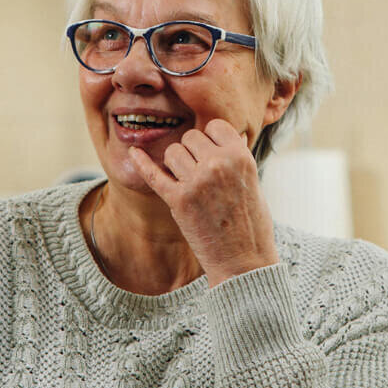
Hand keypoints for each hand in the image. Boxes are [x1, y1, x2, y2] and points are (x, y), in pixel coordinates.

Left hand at [128, 118, 278, 286]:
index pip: (214, 126)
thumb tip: (231, 133)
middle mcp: (218, 165)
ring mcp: (196, 182)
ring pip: (172, 152)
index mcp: (240, 157)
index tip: (210, 154)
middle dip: (192, 152)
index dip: (210, 139)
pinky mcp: (178, 201)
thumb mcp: (253, 183)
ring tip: (189, 183)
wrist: (243, 262)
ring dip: (176, 164)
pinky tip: (133, 154)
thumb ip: (238, 158)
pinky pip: (153, 174)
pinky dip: (141, 163)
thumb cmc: (250, 224)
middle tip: (200, 175)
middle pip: (190, 137)